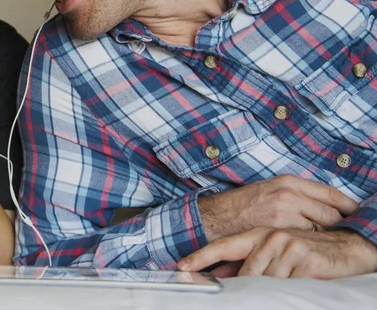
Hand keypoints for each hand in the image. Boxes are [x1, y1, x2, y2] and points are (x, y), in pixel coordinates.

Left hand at [177, 227, 376, 278]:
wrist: (348, 247)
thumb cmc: (309, 253)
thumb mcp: (275, 255)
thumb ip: (248, 264)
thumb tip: (220, 277)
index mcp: (258, 235)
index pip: (223, 246)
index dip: (202, 257)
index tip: (181, 267)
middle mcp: (269, 236)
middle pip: (246, 274)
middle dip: (247, 288)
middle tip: (250, 295)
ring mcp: (286, 244)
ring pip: (266, 282)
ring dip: (274, 290)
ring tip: (291, 282)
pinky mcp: (303, 255)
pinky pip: (288, 284)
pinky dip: (291, 290)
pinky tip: (302, 281)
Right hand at [198, 175, 357, 241]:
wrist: (217, 217)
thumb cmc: (243, 205)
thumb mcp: (270, 189)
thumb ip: (296, 194)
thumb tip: (325, 206)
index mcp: (288, 181)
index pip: (330, 193)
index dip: (347, 205)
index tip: (355, 213)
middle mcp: (289, 193)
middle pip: (332, 212)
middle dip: (336, 224)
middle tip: (336, 231)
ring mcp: (285, 212)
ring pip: (321, 228)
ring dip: (321, 235)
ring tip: (315, 240)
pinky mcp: (279, 228)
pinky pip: (305, 239)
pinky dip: (306, 244)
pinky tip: (300, 245)